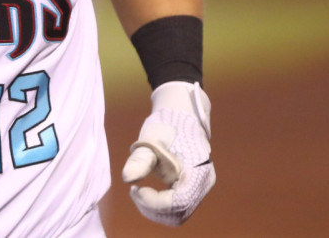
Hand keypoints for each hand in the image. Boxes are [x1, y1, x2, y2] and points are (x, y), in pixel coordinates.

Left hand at [121, 81, 215, 225]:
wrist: (180, 115)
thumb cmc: (166, 125)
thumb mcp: (151, 139)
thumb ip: (140, 160)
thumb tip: (126, 179)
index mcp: (198, 171)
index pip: (178, 203)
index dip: (154, 202)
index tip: (135, 189)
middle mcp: (203, 183)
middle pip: (178, 213)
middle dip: (152, 207)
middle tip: (134, 191)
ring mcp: (198, 187)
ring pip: (177, 214)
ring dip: (154, 209)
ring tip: (138, 191)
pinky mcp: (190, 188)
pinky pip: (176, 207)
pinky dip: (158, 205)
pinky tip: (145, 192)